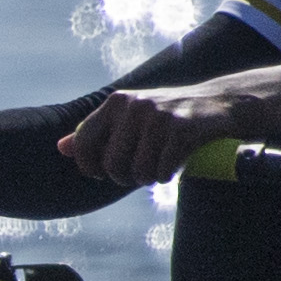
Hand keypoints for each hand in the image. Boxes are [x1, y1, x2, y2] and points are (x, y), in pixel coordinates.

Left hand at [59, 85, 248, 188]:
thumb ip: (97, 133)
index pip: (84, 143)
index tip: (104, 172)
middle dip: (124, 177)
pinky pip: (162, 171)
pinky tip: (174, 165)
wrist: (219, 104)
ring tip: (158, 166)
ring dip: (148, 178)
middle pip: (111, 165)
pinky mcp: (182, 129)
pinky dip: (167, 176)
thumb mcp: (130, 118)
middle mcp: (134, 106)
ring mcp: (159, 117)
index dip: (90, 167)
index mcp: (116, 102)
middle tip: (139, 171)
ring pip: (137, 172)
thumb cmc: (168, 116)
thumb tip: (61, 148)